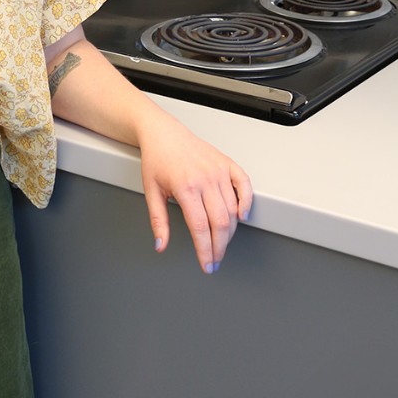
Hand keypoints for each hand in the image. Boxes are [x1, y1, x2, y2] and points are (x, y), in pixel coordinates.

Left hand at [137, 110, 252, 274]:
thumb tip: (161, 245)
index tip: (206, 265)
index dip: (205, 251)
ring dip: (230, 231)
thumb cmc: (157, 159)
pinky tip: (242, 215)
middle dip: (219, 247)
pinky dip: (246, 201)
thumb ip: (158, 221)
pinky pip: (244, 183)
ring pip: (232, 208)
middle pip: (220, 222)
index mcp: (185, 187)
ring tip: (222, 243)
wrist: (163, 132)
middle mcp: (205, 178)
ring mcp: (218, 170)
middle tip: (215, 260)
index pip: (200, 228)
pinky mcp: (226, 163)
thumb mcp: (151, 191)